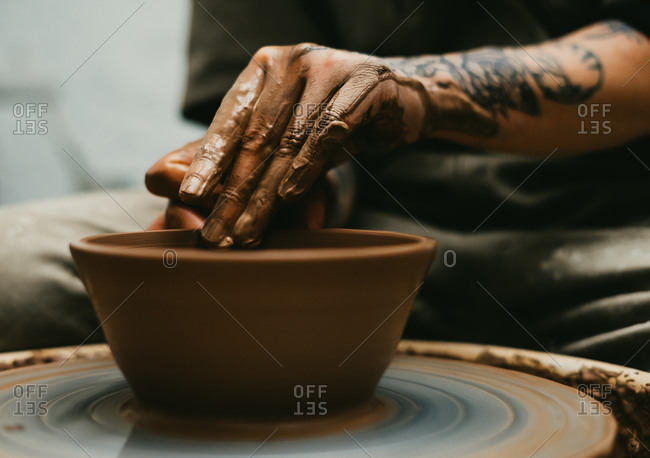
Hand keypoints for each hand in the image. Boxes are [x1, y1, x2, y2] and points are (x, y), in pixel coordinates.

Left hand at [178, 44, 430, 246]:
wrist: (400, 101)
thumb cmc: (336, 118)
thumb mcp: (290, 131)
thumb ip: (248, 152)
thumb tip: (191, 183)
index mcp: (265, 68)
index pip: (231, 118)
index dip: (210, 160)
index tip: (190, 197)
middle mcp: (292, 62)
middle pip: (257, 134)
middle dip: (235, 189)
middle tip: (217, 230)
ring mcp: (329, 68)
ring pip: (290, 141)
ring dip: (266, 193)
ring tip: (247, 230)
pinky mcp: (364, 83)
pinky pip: (329, 134)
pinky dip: (307, 169)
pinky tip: (288, 198)